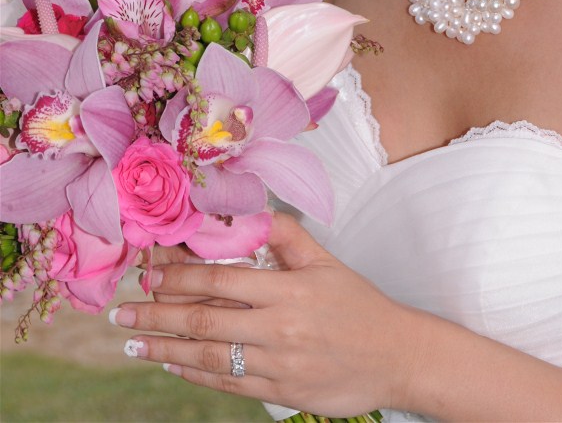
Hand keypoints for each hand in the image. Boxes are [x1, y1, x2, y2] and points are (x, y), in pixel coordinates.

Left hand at [110, 213, 415, 415]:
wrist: (397, 357)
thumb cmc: (359, 304)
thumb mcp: (327, 261)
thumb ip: (287, 236)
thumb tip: (251, 211)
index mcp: (287, 290)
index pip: (220, 282)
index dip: (179, 278)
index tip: (148, 275)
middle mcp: (278, 329)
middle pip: (204, 321)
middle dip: (157, 315)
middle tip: (121, 313)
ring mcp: (278, 365)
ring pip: (209, 357)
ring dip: (165, 349)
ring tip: (135, 342)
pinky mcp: (281, 393)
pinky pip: (229, 384)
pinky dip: (195, 375)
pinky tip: (172, 364)